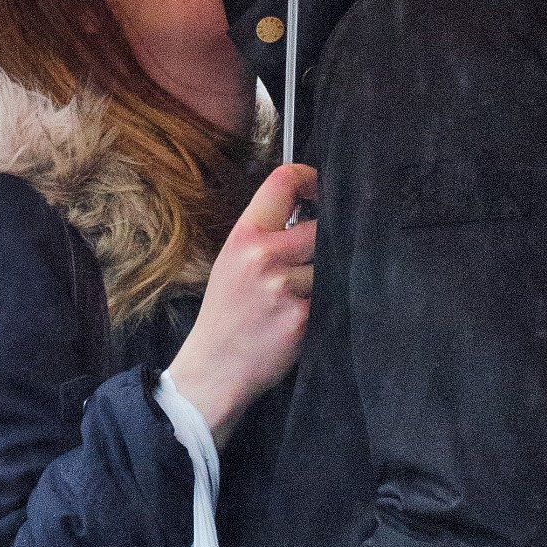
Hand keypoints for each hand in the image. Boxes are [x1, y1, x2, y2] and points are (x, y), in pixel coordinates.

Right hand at [167, 163, 317, 446]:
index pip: (283, 181)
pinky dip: (326, 306)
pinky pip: (332, 298)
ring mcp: (284, 286)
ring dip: (326, 280)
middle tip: (314, 261)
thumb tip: (310, 211)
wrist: (214, 369)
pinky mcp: (302, 316)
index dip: (310, 178)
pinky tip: (304, 318)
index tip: (322, 190)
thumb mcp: (232, 263)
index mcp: (245, 236)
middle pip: (321, 226)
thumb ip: (266, 235)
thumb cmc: (226, 316)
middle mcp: (264, 255)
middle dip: (325, 243)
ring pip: (331, 265)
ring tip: (303, 297)